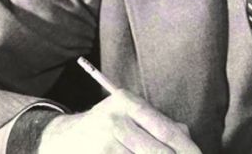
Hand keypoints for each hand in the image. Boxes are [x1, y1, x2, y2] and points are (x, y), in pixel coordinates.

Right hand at [37, 88, 201, 153]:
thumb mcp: (130, 113)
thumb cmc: (107, 125)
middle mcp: (116, 121)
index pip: (166, 129)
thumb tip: (187, 139)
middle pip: (158, 152)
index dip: (187, 149)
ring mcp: (105, 144)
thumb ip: (160, 123)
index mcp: (128, 102)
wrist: (64, 138)